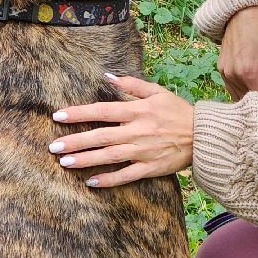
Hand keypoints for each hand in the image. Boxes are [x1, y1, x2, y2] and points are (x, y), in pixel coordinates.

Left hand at [48, 75, 193, 187]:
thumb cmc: (178, 111)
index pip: (102, 110)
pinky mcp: (150, 168)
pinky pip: (125, 175)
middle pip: (101, 136)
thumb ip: (132, 84)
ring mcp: (143, 151)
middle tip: (53, 147)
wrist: (203, 136)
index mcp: (138, 111)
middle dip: (75, 141)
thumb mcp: (157, 92)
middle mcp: (137, 131)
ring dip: (85, 160)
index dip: (79, 113)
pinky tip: (90, 181)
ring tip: (64, 163)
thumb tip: (107, 76)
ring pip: (108, 157)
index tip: (58, 116)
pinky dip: (108, 180)